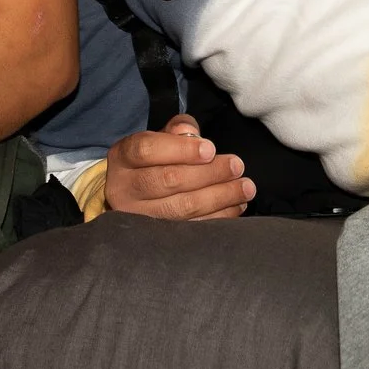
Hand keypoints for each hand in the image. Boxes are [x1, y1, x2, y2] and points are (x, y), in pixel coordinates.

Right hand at [105, 115, 253, 219]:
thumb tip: (191, 133)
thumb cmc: (153, 162)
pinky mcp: (155, 238)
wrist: (132, 196)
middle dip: (208, 174)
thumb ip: (177, 130)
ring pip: (181, 208)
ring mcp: (138, 217)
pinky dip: (218, 218)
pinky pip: (191, 229)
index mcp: (123, 157)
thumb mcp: (159, 139)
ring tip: (245, 188)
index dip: (181, 149)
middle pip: (167, 180)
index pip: (147, 150)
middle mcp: (124, 189)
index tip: (210, 149)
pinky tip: (237, 206)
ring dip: (219, 197)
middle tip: (236, 166)